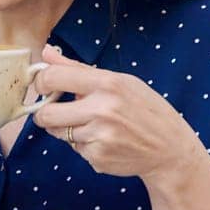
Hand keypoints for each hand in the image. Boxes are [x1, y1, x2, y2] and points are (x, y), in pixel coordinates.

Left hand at [29, 45, 202, 185]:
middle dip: (44, 113)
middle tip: (53, 111)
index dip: (40, 83)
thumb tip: (46, 52)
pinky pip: (75, 149)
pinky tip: (105, 140)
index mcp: (107, 84)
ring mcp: (99, 136)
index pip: (53, 78)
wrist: (170, 148)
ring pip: (59, 133)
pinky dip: (84, 144)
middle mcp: (102, 110)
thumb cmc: (145, 109)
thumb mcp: (119, 81)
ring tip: (93, 125)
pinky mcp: (97, 158)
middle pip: (46, 114)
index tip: (43, 87)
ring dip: (68, 129)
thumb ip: (78, 68)